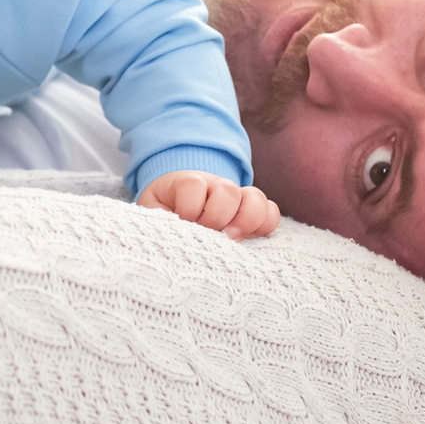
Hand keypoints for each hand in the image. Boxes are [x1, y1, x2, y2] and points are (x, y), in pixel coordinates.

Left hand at [136, 171, 279, 239]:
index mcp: (186, 184)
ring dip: (246, 221)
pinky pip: (271, 213)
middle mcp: (215, 187)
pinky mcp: (252, 213)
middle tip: (209, 235)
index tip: (183, 223)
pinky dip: (265, 225)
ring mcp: (237, 198)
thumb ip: (158, 220)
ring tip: (231, 239)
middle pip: (228, 190)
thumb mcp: (152, 213)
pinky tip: (250, 239)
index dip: (189, 207)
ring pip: (255, 198)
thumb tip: (171, 235)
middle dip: (218, 217)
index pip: (192, 185)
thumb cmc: (164, 214)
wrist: (176, 204)